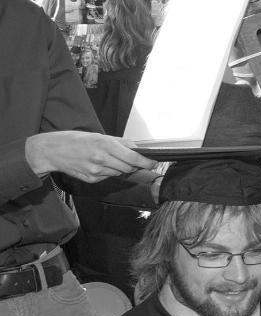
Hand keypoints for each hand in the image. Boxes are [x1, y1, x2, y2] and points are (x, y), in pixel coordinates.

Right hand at [24, 131, 154, 182]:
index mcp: (104, 145)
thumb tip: (137, 148)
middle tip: (134, 160)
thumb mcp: (97, 136)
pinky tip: (98, 165)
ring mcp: (96, 171)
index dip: (146, 162)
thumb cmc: (74, 140)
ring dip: (120, 167)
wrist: (51, 151)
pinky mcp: (91, 179)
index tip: (154, 163)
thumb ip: (119, 142)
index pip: (133, 157)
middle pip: (129, 167)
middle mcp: (101, 159)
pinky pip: (108, 177)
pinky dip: (108, 172)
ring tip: (108, 159)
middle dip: (134, 164)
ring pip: (119, 172)